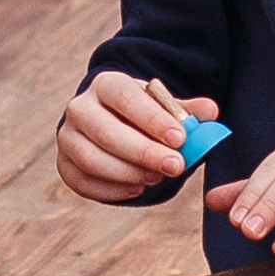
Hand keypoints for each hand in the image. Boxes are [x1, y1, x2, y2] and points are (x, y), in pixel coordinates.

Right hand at [56, 71, 208, 203]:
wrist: (113, 126)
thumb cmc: (144, 117)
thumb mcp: (165, 108)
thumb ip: (188, 111)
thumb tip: (210, 112)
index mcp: (106, 84)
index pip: (125, 97)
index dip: (152, 118)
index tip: (180, 138)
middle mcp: (80, 107)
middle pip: (105, 131)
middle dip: (143, 152)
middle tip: (175, 166)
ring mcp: (68, 137)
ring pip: (90, 159)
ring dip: (126, 172)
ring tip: (156, 179)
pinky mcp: (64, 164)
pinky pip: (81, 182)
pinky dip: (110, 190)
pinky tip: (137, 189)